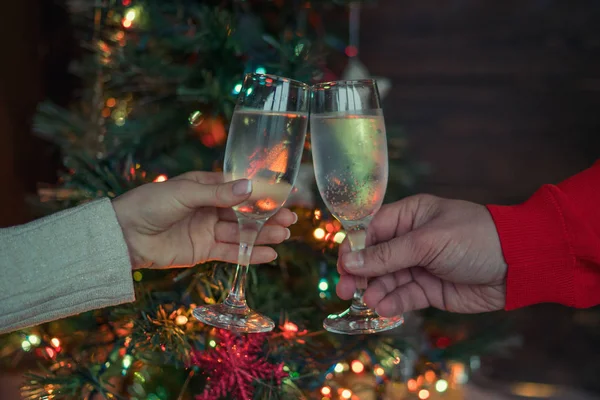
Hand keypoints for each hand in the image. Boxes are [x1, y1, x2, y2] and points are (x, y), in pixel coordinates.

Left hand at [112, 171, 295, 268]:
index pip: (240, 188)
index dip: (262, 193)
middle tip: (290, 218)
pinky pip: (231, 252)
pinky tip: (269, 253)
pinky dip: (249, 253)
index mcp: (206, 187)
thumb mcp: (184, 193)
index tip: (284, 195)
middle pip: (245, 212)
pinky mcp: (204, 251)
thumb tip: (250, 188)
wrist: (124, 236)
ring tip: (284, 234)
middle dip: (268, 216)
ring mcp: (208, 230)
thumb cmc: (150, 204)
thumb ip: (218, 193)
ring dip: (263, 234)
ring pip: (242, 232)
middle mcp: (210, 208)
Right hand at [336, 195, 506, 314]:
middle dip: (360, 274)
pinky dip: (393, 302)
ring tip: (372, 302)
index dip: (354, 248)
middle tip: (346, 291)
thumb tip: (348, 262)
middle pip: (374, 257)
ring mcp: (419, 265)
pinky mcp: (429, 289)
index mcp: (410, 216)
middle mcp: (411, 239)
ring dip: (376, 291)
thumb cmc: (474, 238)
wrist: (519, 266)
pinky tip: (386, 308)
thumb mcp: (427, 242)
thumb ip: (387, 254)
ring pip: (386, 279)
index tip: (342, 266)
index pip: (371, 230)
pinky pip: (404, 295)